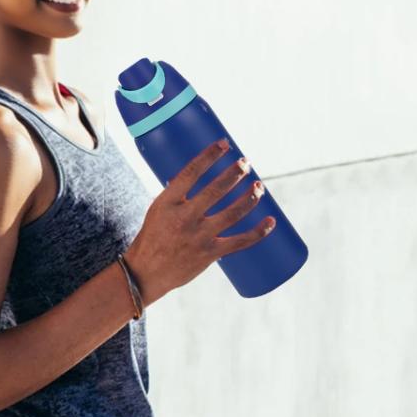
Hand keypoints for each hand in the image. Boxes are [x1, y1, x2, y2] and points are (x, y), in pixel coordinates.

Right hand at [123, 139, 273, 304]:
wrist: (146, 273)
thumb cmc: (152, 237)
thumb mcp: (157, 210)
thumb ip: (177, 195)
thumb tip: (197, 176)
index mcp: (168, 202)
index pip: (191, 172)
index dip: (210, 155)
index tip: (224, 143)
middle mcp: (184, 217)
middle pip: (216, 189)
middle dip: (235, 173)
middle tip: (245, 163)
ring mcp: (199, 236)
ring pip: (233, 212)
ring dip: (250, 197)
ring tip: (259, 186)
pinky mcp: (210, 253)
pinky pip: (240, 241)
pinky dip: (258, 232)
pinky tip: (270, 221)